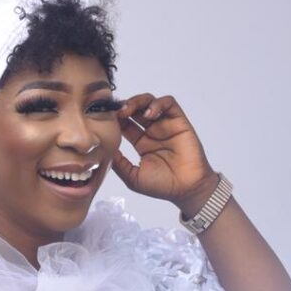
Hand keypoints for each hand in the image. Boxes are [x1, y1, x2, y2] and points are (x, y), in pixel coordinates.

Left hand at [112, 92, 217, 210]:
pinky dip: (157, 104)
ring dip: (137, 101)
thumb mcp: (132, 177)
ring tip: (128, 110)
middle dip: (124, 106)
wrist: (186, 189)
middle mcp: (152, 131)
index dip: (115, 119)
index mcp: (141, 142)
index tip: (105, 119)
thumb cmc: (162, 186)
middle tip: (115, 112)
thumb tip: (104, 149)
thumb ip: (118, 163)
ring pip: (149, 102)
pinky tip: (148, 115)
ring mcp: (165, 125)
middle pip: (135, 109)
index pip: (125, 123)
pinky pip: (169, 104)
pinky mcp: (179, 122)